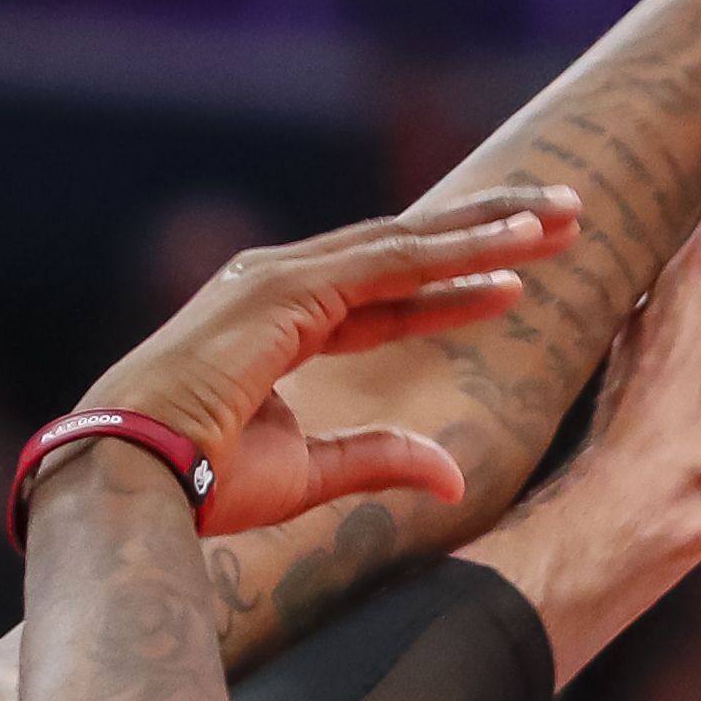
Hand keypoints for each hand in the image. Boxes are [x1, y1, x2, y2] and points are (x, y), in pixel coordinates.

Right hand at [75, 190, 584, 535]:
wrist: (134, 482)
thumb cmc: (199, 484)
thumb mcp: (310, 474)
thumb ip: (381, 458)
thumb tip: (456, 478)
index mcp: (279, 324)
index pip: (387, 297)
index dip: (455, 287)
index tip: (517, 281)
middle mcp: (282, 286)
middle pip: (407, 252)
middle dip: (487, 231)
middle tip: (565, 216)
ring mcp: (282, 278)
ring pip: (409, 244)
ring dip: (491, 228)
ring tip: (566, 216)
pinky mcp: (289, 288)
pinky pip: (393, 264)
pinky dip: (458, 251)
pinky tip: (519, 250)